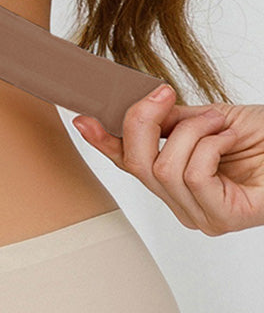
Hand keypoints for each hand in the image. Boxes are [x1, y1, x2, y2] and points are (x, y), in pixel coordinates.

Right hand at [72, 85, 263, 235]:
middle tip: (163, 93)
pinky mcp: (226, 218)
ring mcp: (203, 217)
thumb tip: (137, 107)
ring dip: (192, 131)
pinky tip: (229, 138)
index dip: (104, 141)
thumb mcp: (207, 120)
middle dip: (142, 122)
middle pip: (137, 165)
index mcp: (177, 184)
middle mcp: (185, 207)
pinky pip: (193, 174)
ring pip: (163, 167)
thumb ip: (170, 122)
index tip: (83, 117)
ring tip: (219, 122)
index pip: (128, 164)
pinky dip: (209, 144)